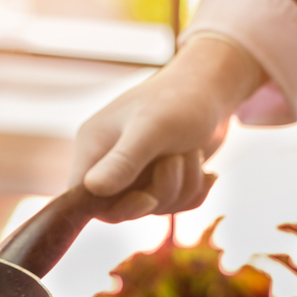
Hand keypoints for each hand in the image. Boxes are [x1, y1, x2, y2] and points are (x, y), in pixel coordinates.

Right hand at [71, 36, 265, 222]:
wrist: (216, 88)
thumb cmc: (180, 98)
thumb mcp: (152, 129)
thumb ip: (123, 161)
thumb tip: (92, 189)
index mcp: (94, 147)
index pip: (81, 197)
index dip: (111, 207)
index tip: (146, 199)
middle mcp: (109, 163)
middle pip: (122, 209)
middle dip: (160, 191)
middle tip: (176, 160)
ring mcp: (136, 174)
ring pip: (154, 208)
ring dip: (183, 186)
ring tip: (192, 153)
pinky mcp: (159, 180)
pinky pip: (173, 205)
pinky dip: (193, 190)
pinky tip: (203, 167)